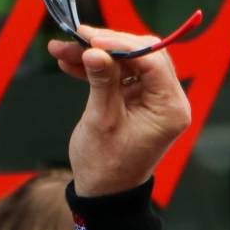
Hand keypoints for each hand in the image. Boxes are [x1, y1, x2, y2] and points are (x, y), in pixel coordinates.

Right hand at [48, 25, 191, 197]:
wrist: (103, 191)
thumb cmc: (106, 164)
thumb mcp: (102, 120)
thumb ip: (101, 81)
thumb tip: (95, 50)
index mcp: (170, 108)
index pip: (152, 60)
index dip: (121, 44)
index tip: (90, 39)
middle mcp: (168, 101)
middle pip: (142, 55)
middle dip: (106, 44)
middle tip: (74, 38)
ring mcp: (153, 99)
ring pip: (126, 61)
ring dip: (94, 55)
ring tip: (59, 50)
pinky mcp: (137, 100)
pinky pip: (118, 74)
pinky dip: (95, 68)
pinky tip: (67, 63)